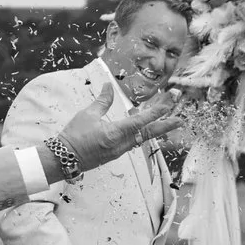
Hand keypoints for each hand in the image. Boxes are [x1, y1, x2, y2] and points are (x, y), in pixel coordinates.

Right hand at [55, 83, 186, 174]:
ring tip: (169, 121)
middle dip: (166, 125)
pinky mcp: (116, 153)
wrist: (64, 159)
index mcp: (115, 133)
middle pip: (149, 133)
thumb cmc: (73, 136)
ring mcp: (120, 151)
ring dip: (156, 129)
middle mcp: (121, 144)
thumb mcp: (87, 115)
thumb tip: (109, 85)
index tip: (169, 104)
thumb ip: (102, 101)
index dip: (157, 111)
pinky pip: (134, 142)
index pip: (141, 121)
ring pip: (143, 138)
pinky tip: (146, 127)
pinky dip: (142, 133)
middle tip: (180, 119)